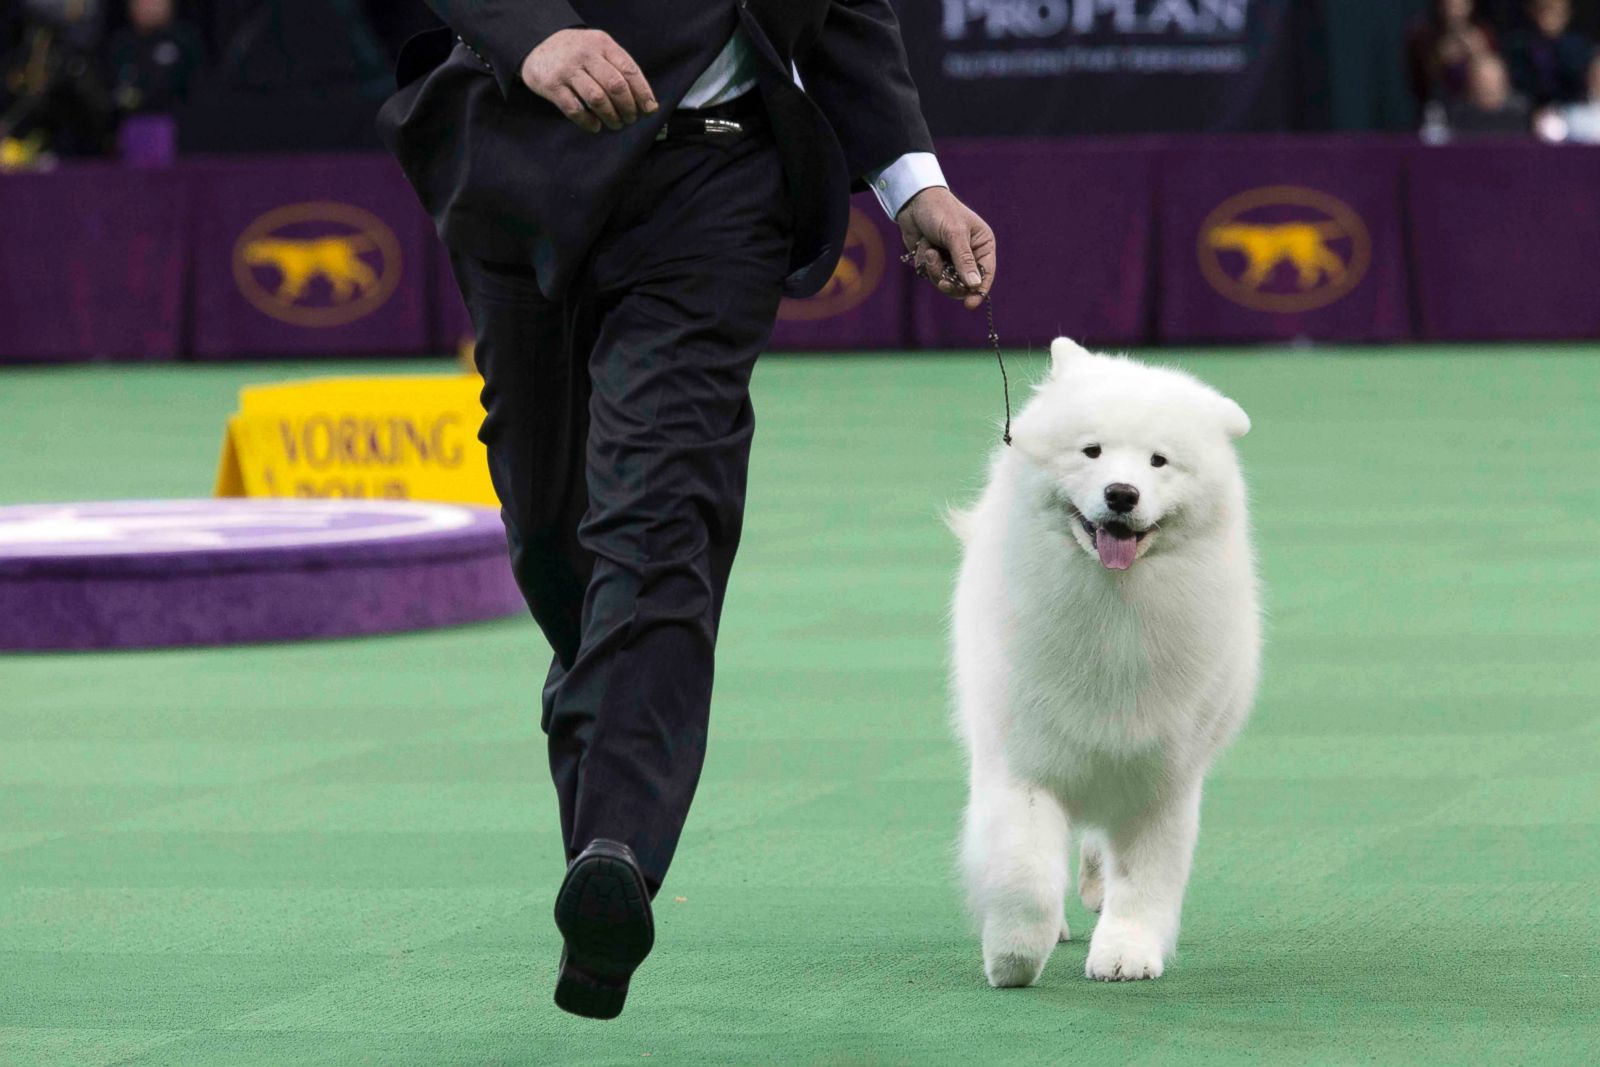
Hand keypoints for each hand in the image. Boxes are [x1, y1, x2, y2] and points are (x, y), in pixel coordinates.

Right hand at [521, 29, 657, 133]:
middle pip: (615, 86)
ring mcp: (567, 69)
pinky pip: (575, 109)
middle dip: (628, 108)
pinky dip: (588, 122)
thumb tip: (647, 104)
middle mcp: (585, 54)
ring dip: (611, 116)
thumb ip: (620, 69)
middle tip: (630, 119)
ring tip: (616, 124)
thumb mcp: (599, 50)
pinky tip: (596, 126)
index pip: (629, 70)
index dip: (643, 93)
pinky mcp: (552, 86)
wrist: (537, 46)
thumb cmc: (578, 54)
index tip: (649, 109)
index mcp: (602, 43)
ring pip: (597, 99)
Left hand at [896, 187, 996, 310]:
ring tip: (929, 251)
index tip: (969, 304)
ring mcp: (951, 259)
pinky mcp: (935, 261)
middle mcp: (970, 254)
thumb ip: (964, 260)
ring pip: (945, 281)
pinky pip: (930, 274)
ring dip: (935, 269)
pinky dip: (924, 263)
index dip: (979, 291)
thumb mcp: (954, 234)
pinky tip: (923, 245)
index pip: (986, 274)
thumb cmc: (940, 211)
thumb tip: (974, 285)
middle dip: (950, 281)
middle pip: (964, 284)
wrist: (913, 202)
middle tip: (941, 282)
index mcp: (983, 244)